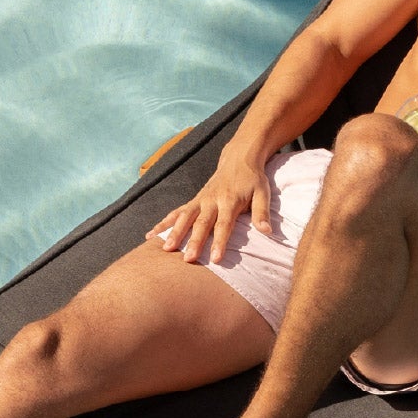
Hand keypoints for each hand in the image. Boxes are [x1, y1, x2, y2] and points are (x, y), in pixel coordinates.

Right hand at [149, 140, 272, 263]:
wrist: (239, 158)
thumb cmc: (252, 179)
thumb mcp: (262, 192)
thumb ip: (262, 212)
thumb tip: (267, 231)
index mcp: (229, 200)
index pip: (224, 224)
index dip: (219, 242)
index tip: (215, 259)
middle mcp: (211, 200)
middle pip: (201, 223)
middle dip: (193, 241)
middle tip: (187, 259)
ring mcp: (200, 200)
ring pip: (184, 217)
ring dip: (174, 232)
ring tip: (165, 249)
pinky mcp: (193, 201)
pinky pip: (175, 213)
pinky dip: (162, 223)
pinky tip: (150, 236)